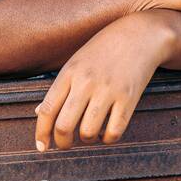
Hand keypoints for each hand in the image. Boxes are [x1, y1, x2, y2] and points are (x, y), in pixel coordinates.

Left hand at [34, 11, 174, 150]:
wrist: (140, 34)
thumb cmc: (105, 48)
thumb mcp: (77, 61)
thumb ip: (59, 88)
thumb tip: (40, 113)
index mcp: (69, 72)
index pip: (48, 110)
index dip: (41, 133)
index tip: (42, 146)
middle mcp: (86, 82)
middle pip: (64, 126)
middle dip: (62, 143)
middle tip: (66, 144)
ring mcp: (108, 91)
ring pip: (88, 132)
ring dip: (86, 139)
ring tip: (89, 132)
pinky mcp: (128, 98)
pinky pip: (114, 132)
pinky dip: (107, 138)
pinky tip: (107, 131)